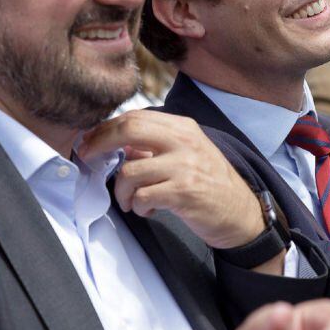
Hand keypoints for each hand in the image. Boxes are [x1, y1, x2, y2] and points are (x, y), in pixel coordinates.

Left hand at [80, 110, 266, 249]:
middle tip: (89, 160)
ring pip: (129, 172)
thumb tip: (114, 143)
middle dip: (99, 145)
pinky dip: (138, 207)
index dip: (104, 129)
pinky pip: (142, 197)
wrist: (240, 212)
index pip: (134, 117)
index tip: (89, 142)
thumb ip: (154, 145)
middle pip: (128, 130)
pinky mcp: (184, 192)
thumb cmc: (207, 184)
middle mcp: (184, 141)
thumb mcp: (185, 153)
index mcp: (182, 127)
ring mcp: (185, 166)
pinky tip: (148, 210)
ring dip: (122, 192)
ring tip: (131, 201)